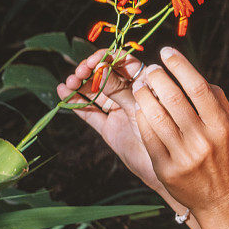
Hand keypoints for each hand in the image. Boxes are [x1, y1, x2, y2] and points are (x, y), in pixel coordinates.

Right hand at [57, 50, 170, 196]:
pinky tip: (62, 91)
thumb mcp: (141, 109)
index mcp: (146, 86)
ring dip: (80, 85)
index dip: (108, 58)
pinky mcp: (108, 128)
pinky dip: (76, 102)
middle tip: (79, 73)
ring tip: (69, 82)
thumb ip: (122, 91)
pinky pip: (90, 112)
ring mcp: (119, 111)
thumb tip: (101, 68)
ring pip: (95, 92)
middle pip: (106, 75)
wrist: (166, 170)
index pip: (124, 64)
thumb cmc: (163, 136)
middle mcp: (132, 96)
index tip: (94, 60)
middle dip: (91, 71)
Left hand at [131, 46, 228, 216]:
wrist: (221, 199)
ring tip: (141, 86)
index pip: (197, 86)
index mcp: (221, 125)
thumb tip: (188, 72)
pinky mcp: (165, 168)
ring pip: (155, 115)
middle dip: (157, 77)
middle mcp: (202, 140)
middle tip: (150, 69)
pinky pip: (148, 136)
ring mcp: (182, 156)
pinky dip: (142, 117)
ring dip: (144, 95)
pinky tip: (141, 108)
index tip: (166, 52)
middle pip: (173, 98)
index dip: (179, 65)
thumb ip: (215, 100)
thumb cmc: (224, 155)